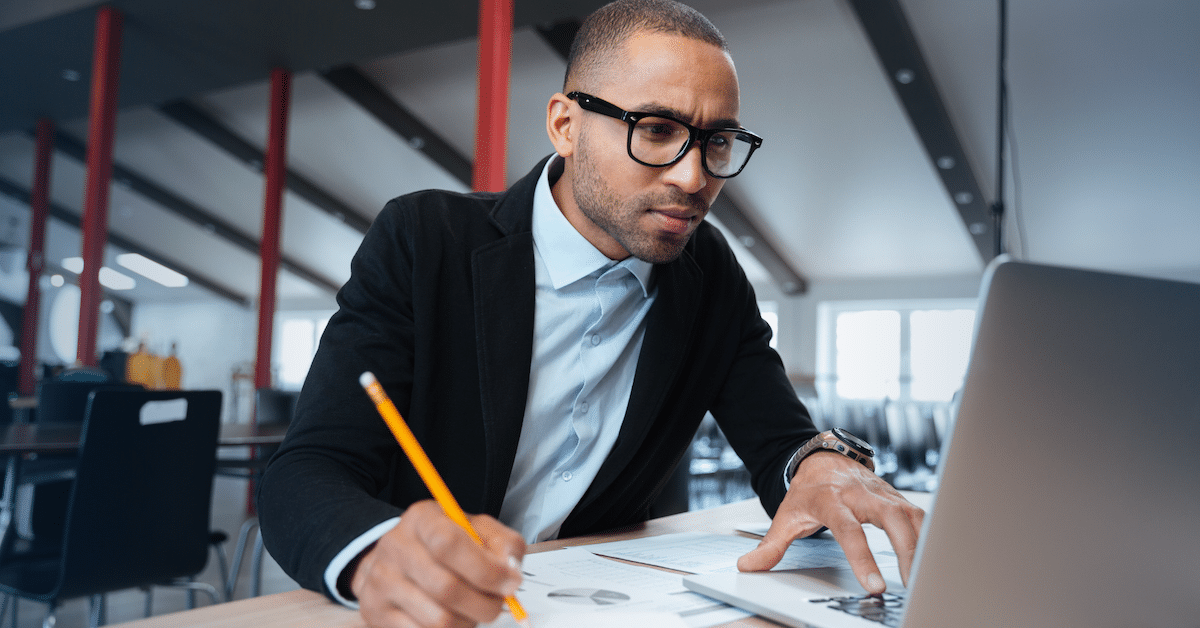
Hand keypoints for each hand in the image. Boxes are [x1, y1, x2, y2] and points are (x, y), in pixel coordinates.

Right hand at [351, 499, 525, 627]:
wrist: (396, 557)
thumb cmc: (444, 543)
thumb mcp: (476, 529)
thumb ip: (503, 544)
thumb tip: (511, 572)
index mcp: (423, 519)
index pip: (450, 544)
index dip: (486, 570)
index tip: (510, 583)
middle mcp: (396, 547)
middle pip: (447, 588)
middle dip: (485, 604)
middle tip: (496, 603)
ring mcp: (382, 581)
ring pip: (438, 620)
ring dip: (468, 622)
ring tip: (473, 609)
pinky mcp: (376, 612)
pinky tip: (453, 617)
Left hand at [736, 451, 923, 594]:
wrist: (823, 459)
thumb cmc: (807, 491)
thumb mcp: (785, 517)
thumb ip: (770, 546)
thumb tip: (747, 567)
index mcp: (832, 500)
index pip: (849, 530)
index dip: (862, 558)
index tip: (874, 586)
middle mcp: (861, 494)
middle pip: (891, 519)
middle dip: (906, 551)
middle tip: (912, 583)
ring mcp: (882, 493)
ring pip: (911, 515)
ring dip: (923, 545)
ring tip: (927, 577)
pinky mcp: (897, 497)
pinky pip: (920, 515)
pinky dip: (931, 535)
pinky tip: (935, 558)